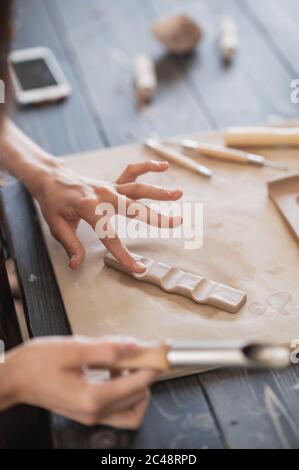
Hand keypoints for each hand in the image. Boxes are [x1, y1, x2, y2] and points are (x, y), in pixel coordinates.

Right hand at [3, 337, 157, 427]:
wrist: (15, 378)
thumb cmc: (37, 364)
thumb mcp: (73, 349)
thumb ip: (107, 348)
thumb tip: (134, 345)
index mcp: (93, 398)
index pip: (137, 384)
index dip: (152, 366)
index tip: (160, 351)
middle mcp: (95, 412)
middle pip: (139, 401)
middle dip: (146, 376)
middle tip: (144, 354)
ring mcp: (91, 415)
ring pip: (130, 410)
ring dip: (136, 387)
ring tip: (127, 363)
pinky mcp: (87, 411)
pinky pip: (116, 406)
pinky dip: (123, 389)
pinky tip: (113, 369)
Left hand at [33, 159, 182, 271]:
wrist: (51, 178)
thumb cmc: (53, 203)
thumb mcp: (56, 225)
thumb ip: (70, 244)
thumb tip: (77, 264)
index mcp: (89, 208)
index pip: (110, 236)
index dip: (124, 255)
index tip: (138, 268)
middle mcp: (103, 195)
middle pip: (133, 208)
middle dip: (155, 217)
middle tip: (175, 223)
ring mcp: (109, 186)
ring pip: (137, 188)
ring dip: (158, 191)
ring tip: (179, 193)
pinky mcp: (112, 183)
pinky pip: (132, 172)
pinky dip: (147, 167)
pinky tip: (163, 166)